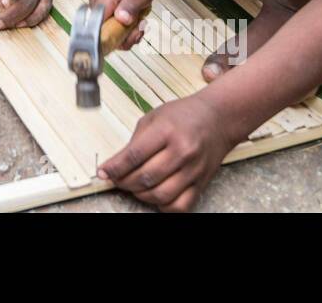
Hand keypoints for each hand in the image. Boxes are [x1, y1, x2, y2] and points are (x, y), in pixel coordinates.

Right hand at [88, 0, 157, 50]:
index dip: (114, 39)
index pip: (98, 29)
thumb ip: (131, 5)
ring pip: (108, 33)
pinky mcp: (100, 13)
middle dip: (125, 37)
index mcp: (104, 1)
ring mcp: (97, 10)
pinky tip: (132, 21)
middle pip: (104, 35)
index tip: (131, 35)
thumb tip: (122, 19)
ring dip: (126, 34)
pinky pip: (109, 28)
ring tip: (138, 22)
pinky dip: (123, 30)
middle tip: (140, 27)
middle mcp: (96, 6)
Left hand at [97, 94, 235, 211]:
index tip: (103, 173)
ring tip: (133, 187)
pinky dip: (164, 206)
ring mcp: (194, 169)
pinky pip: (181, 206)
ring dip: (140, 195)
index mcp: (167, 130)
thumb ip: (135, 141)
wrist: (218, 118)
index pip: (134, 155)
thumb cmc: (183, 115)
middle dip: (124, 182)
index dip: (115, 167)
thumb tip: (116, 164)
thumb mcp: (154, 117)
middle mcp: (182, 151)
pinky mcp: (202, 182)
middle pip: (145, 177)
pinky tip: (155, 196)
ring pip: (160, 195)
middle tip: (116, 179)